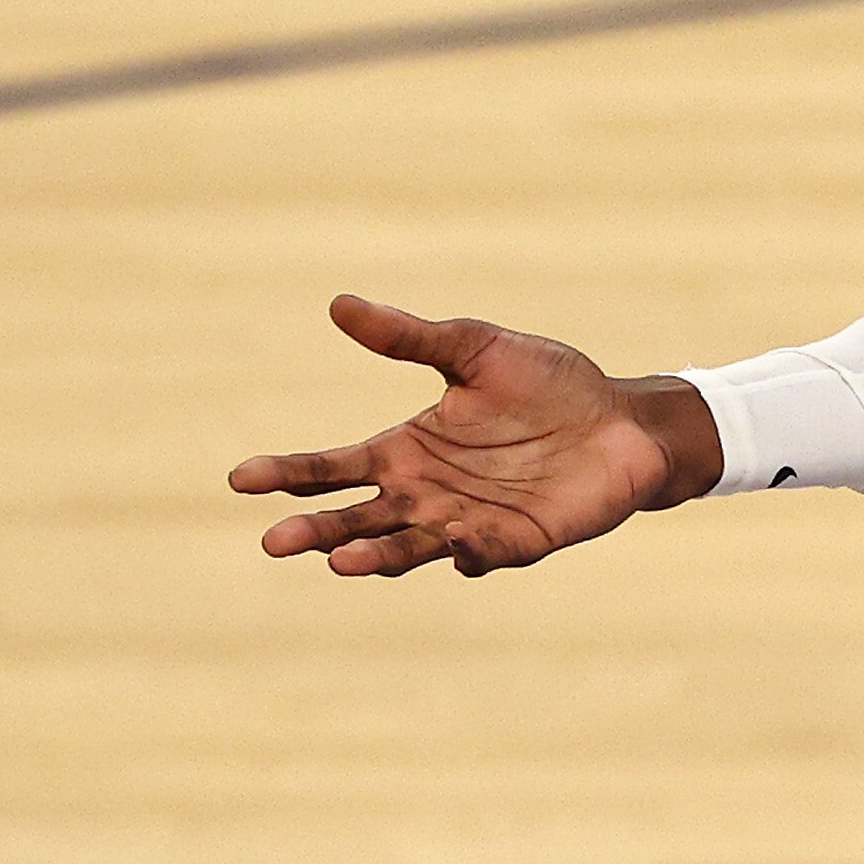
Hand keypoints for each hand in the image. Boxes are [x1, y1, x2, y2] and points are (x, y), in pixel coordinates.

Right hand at [230, 293, 721, 576]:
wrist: (623, 419)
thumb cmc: (548, 383)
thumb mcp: (475, 348)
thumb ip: (409, 337)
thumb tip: (338, 303)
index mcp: (407, 449)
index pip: (333, 468)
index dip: (289, 474)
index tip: (241, 478)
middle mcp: (427, 494)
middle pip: (357, 518)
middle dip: (316, 530)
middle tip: (274, 541)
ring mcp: (468, 522)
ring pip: (408, 548)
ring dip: (375, 556)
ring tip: (340, 560)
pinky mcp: (518, 541)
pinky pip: (485, 555)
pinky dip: (470, 555)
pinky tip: (457, 548)